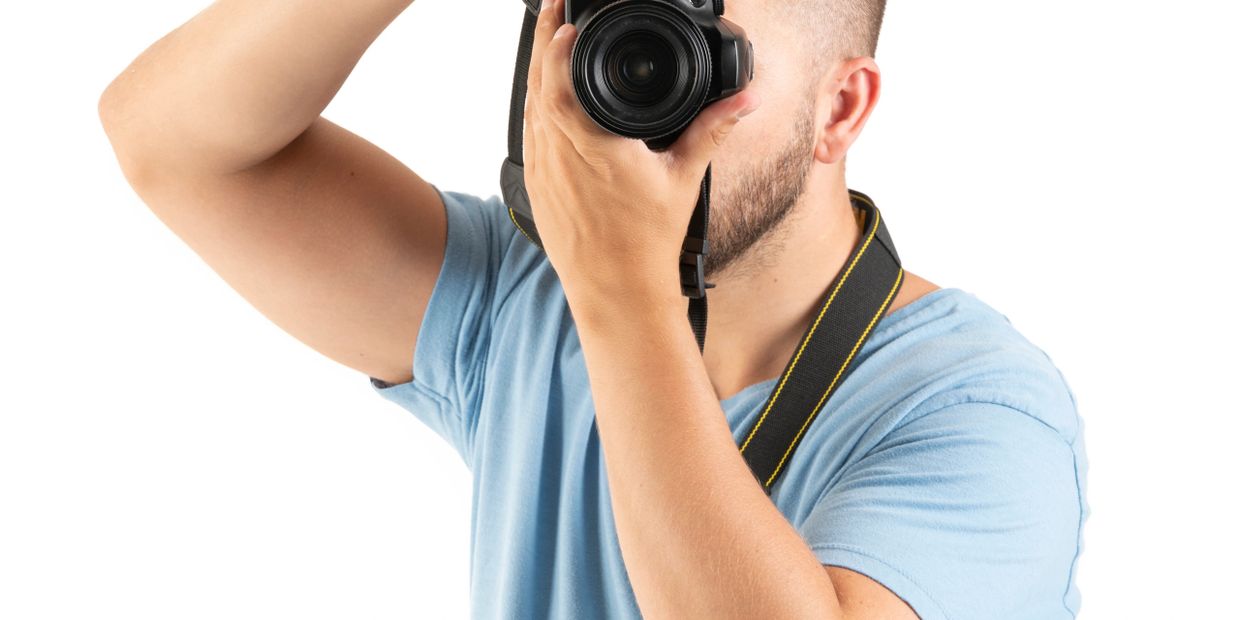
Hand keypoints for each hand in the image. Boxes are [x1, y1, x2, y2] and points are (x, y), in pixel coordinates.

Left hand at [522, 0, 760, 309]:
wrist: (616, 292)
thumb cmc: (647, 243)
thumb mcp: (683, 180)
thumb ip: (712, 130)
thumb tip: (743, 100)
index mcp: (592, 147)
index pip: (558, 81)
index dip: (557, 46)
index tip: (567, 21)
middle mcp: (558, 156)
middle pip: (536, 84)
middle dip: (543, 44)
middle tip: (552, 12)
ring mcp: (541, 173)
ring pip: (528, 109)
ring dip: (537, 74)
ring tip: (550, 45)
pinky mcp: (535, 189)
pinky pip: (529, 135)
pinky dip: (535, 108)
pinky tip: (545, 97)